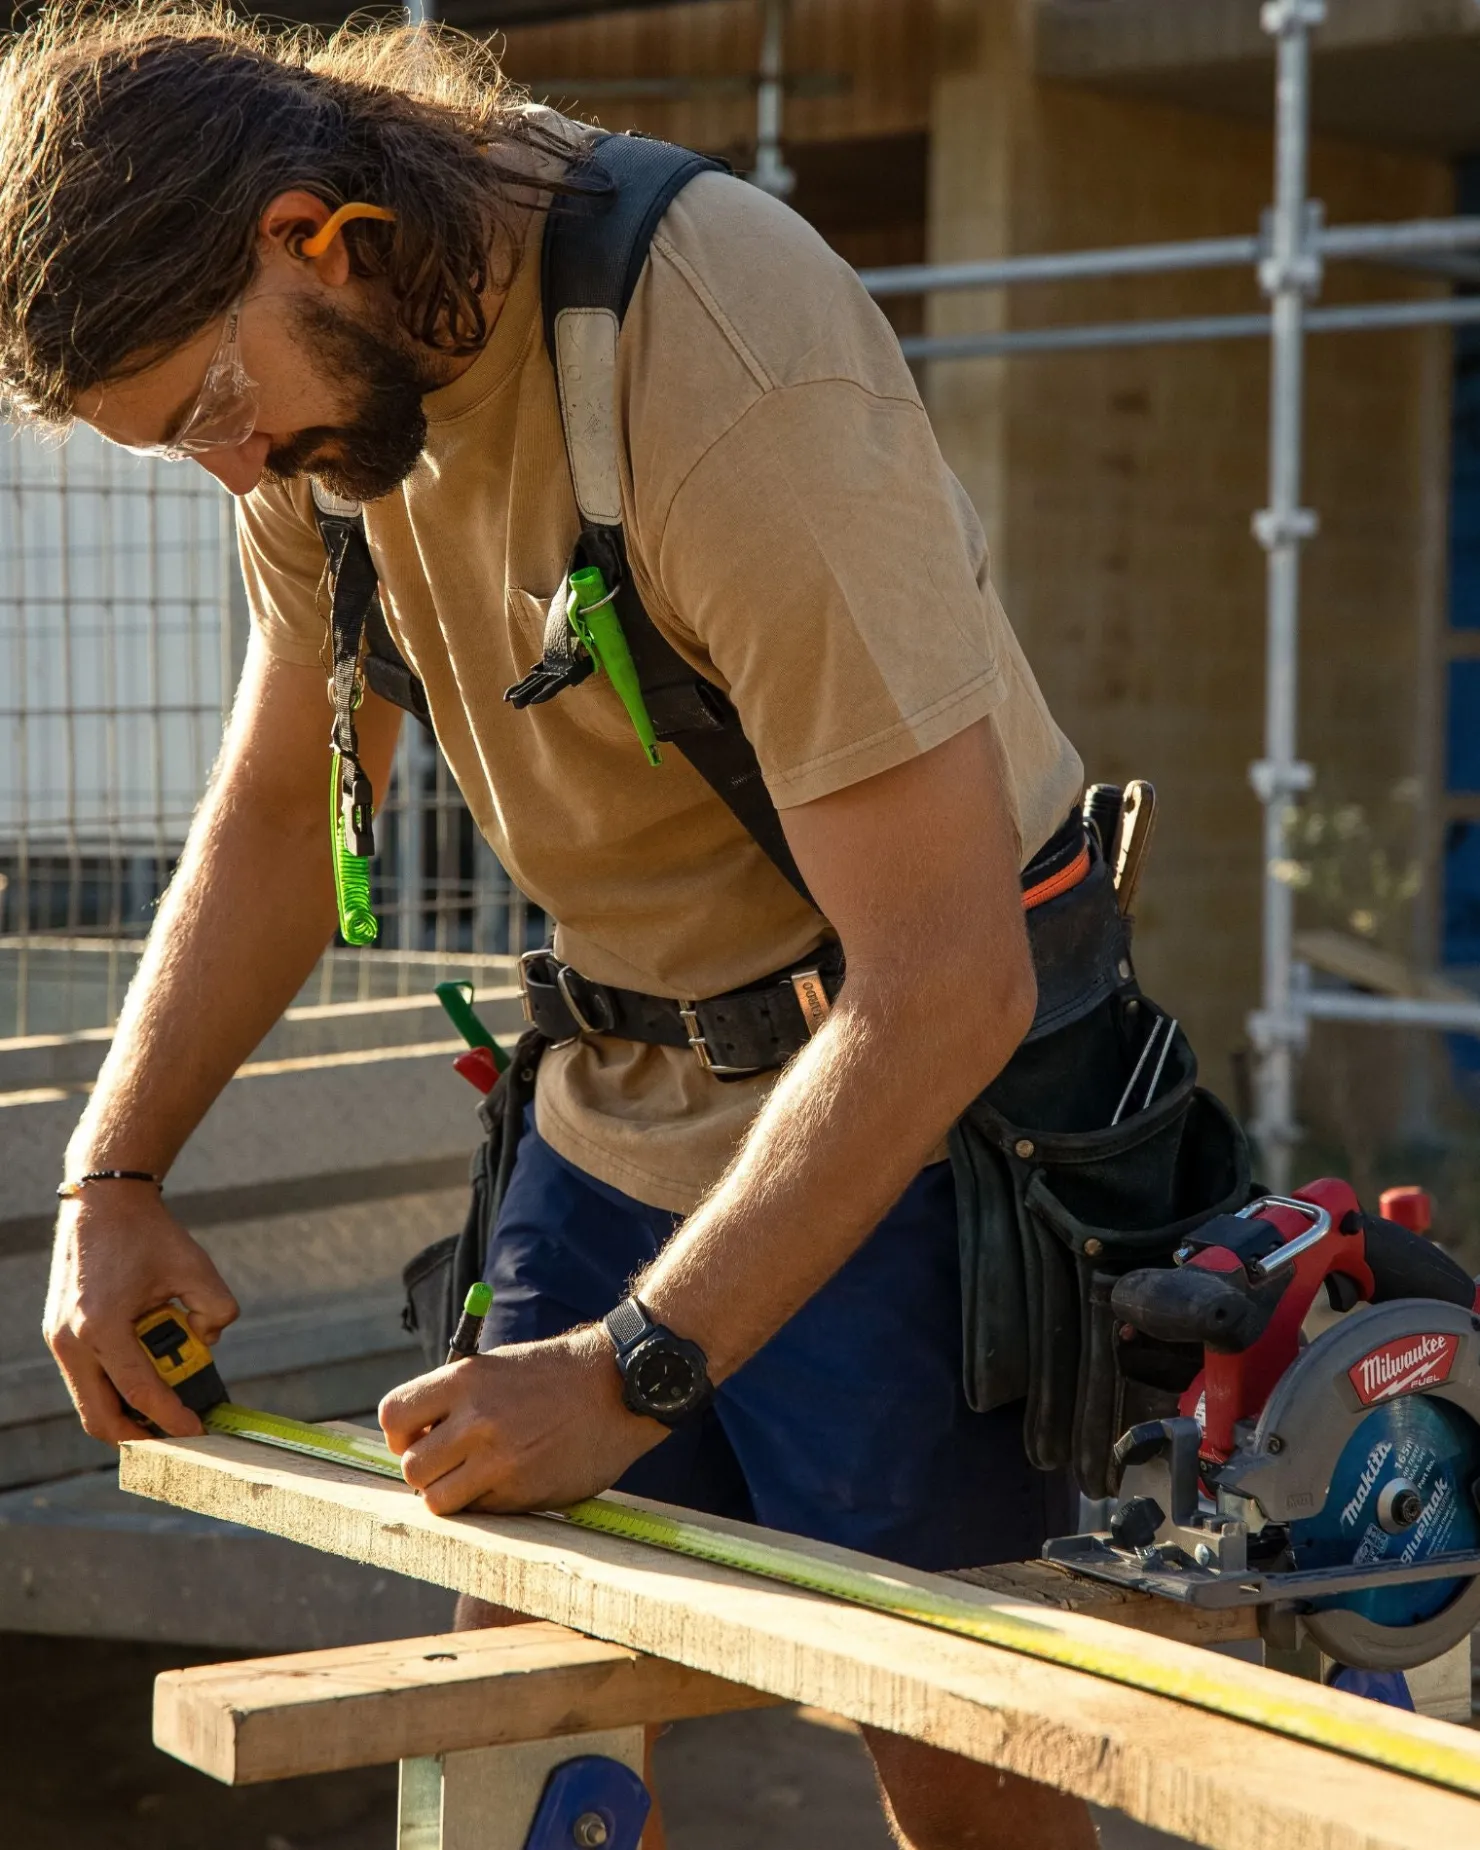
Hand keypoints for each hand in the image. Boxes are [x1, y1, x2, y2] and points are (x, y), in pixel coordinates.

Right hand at [44, 1187, 239, 1443]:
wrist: (104, 1202)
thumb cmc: (149, 1233)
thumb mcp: (196, 1267)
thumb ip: (216, 1310)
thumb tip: (208, 1344)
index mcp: (101, 1326)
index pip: (138, 1391)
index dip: (169, 1417)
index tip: (195, 1430)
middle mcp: (70, 1339)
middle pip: (99, 1416)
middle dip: (138, 1434)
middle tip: (175, 1435)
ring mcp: (58, 1339)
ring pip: (89, 1401)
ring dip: (126, 1410)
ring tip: (165, 1408)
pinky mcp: (57, 1334)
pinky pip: (86, 1379)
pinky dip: (114, 1387)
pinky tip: (146, 1380)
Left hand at [379, 1326, 662, 1516]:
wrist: (618, 1387)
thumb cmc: (555, 1374)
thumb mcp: (497, 1366)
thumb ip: (454, 1399)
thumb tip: (414, 1438)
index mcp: (465, 1379)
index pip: (393, 1415)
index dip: (399, 1434)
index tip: (417, 1437)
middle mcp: (476, 1420)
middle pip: (411, 1467)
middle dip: (424, 1470)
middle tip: (449, 1462)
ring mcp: (499, 1460)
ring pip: (436, 1500)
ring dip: (449, 1493)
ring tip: (475, 1476)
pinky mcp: (522, 1493)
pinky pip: (478, 1512)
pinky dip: (485, 1504)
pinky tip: (511, 1479)